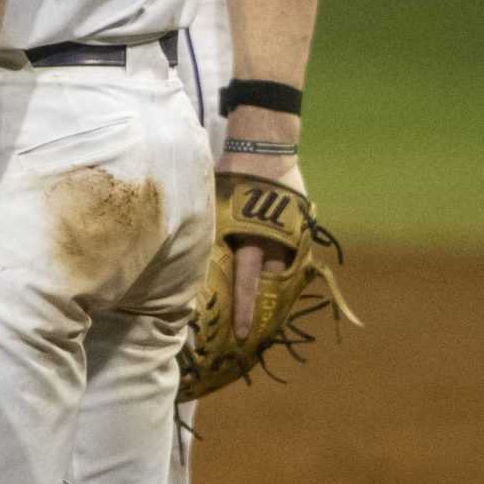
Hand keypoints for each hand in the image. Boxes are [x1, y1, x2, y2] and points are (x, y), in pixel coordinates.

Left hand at [215, 116, 303, 337]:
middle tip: (252, 337)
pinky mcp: (299, 230)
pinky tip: (273, 289)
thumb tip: (184, 250)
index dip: (245, 310)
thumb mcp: (216, 205)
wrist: (265, 147)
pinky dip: (281, 275)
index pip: (248, 282)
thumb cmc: (233, 173)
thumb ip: (209, 230)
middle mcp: (275, 242)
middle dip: (261, 309)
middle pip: (270, 286)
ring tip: (263, 319)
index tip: (243, 335)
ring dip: (273, 295)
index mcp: (252, 238)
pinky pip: (290, 259)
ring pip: (282, 276)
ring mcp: (292, 237)